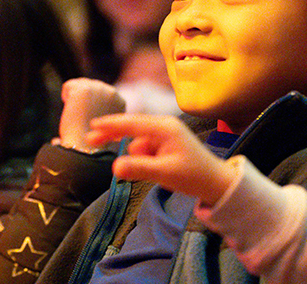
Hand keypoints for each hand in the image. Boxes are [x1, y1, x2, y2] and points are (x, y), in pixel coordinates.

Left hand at [57, 78, 125, 152]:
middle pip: (88, 85)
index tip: (91, 120)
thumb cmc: (92, 142)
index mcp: (120, 100)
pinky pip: (68, 86)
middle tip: (84, 119)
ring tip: (80, 115)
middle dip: (83, 100)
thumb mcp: (104, 123)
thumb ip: (102, 110)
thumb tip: (89, 106)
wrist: (86, 149)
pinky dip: (66, 97)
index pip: (98, 92)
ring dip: (75, 99)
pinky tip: (72, 110)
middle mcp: (112, 91)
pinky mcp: (85, 89)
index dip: (91, 105)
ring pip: (78, 84)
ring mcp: (99, 88)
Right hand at [86, 113, 235, 205]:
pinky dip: (144, 159)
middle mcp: (163, 126)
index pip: (131, 123)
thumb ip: (138, 169)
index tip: (92, 124)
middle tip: (90, 140)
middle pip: (131, 127)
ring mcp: (164, 135)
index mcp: (164, 127)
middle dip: (112, 135)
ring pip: (138, 143)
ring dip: (137, 157)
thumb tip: (114, 168)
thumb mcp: (164, 173)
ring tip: (158, 171)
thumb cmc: (194, 176)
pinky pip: (145, 149)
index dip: (110, 124)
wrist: (216, 183)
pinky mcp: (165, 144)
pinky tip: (158, 170)